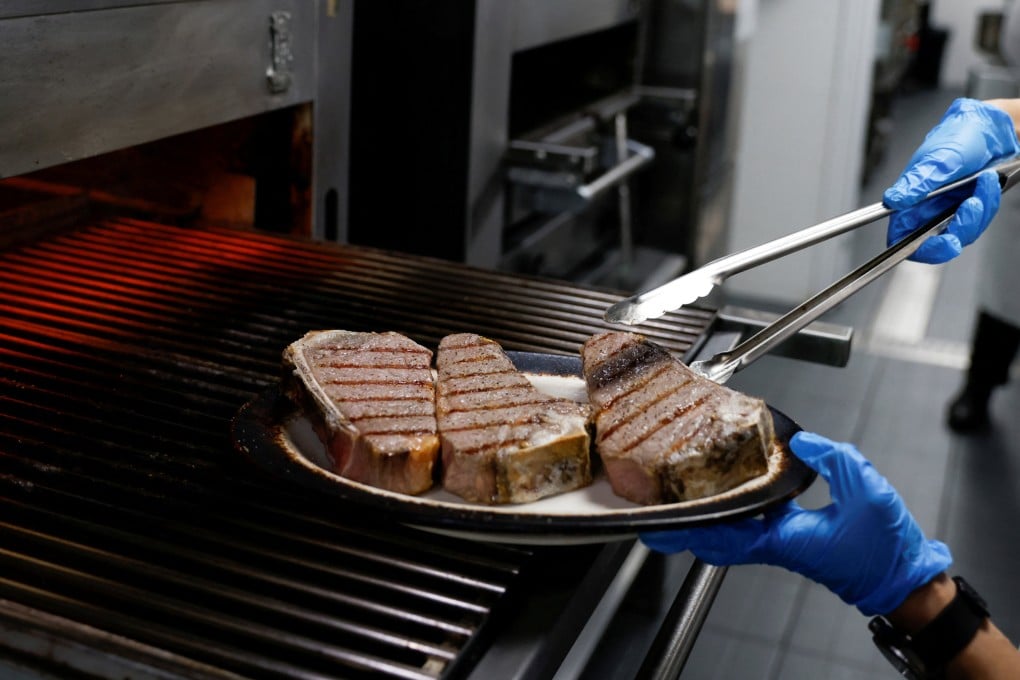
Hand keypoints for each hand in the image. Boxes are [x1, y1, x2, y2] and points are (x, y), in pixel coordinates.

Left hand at [640, 432, 952, 615]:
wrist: (901, 577)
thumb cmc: (886, 547)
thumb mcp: (868, 492)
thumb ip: (834, 460)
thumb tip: (803, 441)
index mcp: (784, 538)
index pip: (724, 533)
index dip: (691, 525)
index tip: (663, 518)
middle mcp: (774, 544)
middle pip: (715, 536)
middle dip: (685, 522)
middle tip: (656, 505)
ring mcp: (778, 544)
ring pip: (727, 532)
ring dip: (703, 514)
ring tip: (680, 491)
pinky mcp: (787, 539)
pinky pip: (745, 526)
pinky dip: (728, 510)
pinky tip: (725, 488)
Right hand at [883, 98, 1018, 263]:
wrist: (991, 128)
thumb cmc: (960, 136)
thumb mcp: (938, 158)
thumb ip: (916, 183)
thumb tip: (894, 201)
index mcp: (909, 200)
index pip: (903, 238)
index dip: (920, 249)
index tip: (943, 244)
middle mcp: (926, 209)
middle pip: (937, 241)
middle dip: (961, 228)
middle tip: (971, 207)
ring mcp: (948, 210)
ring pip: (962, 233)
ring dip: (978, 211)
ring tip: (984, 182)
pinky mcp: (968, 209)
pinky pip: (978, 221)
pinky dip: (988, 203)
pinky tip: (988, 183)